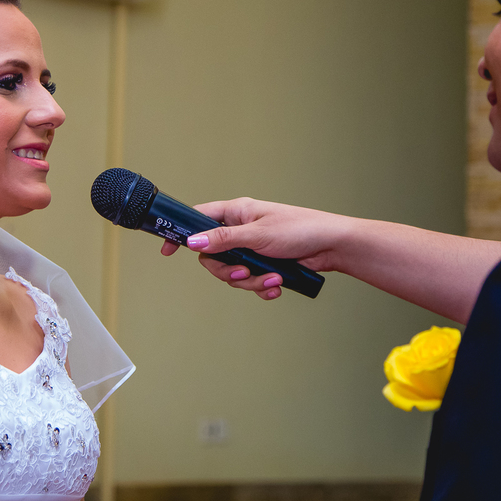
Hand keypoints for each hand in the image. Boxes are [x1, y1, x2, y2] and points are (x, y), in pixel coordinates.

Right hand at [160, 197, 342, 299]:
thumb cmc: (301, 228)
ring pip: (234, 273)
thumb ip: (224, 240)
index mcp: (237, 213)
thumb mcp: (258, 234)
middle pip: (214, 256)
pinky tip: (277, 285)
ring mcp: (253, 249)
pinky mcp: (265, 265)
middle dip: (228, 271)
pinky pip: (252, 282)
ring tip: (272, 279)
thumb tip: (193, 242)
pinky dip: (263, 287)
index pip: (199, 219)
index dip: (182, 233)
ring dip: (252, 282)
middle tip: (244, 273)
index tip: (167, 250)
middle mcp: (241, 230)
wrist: (333, 246)